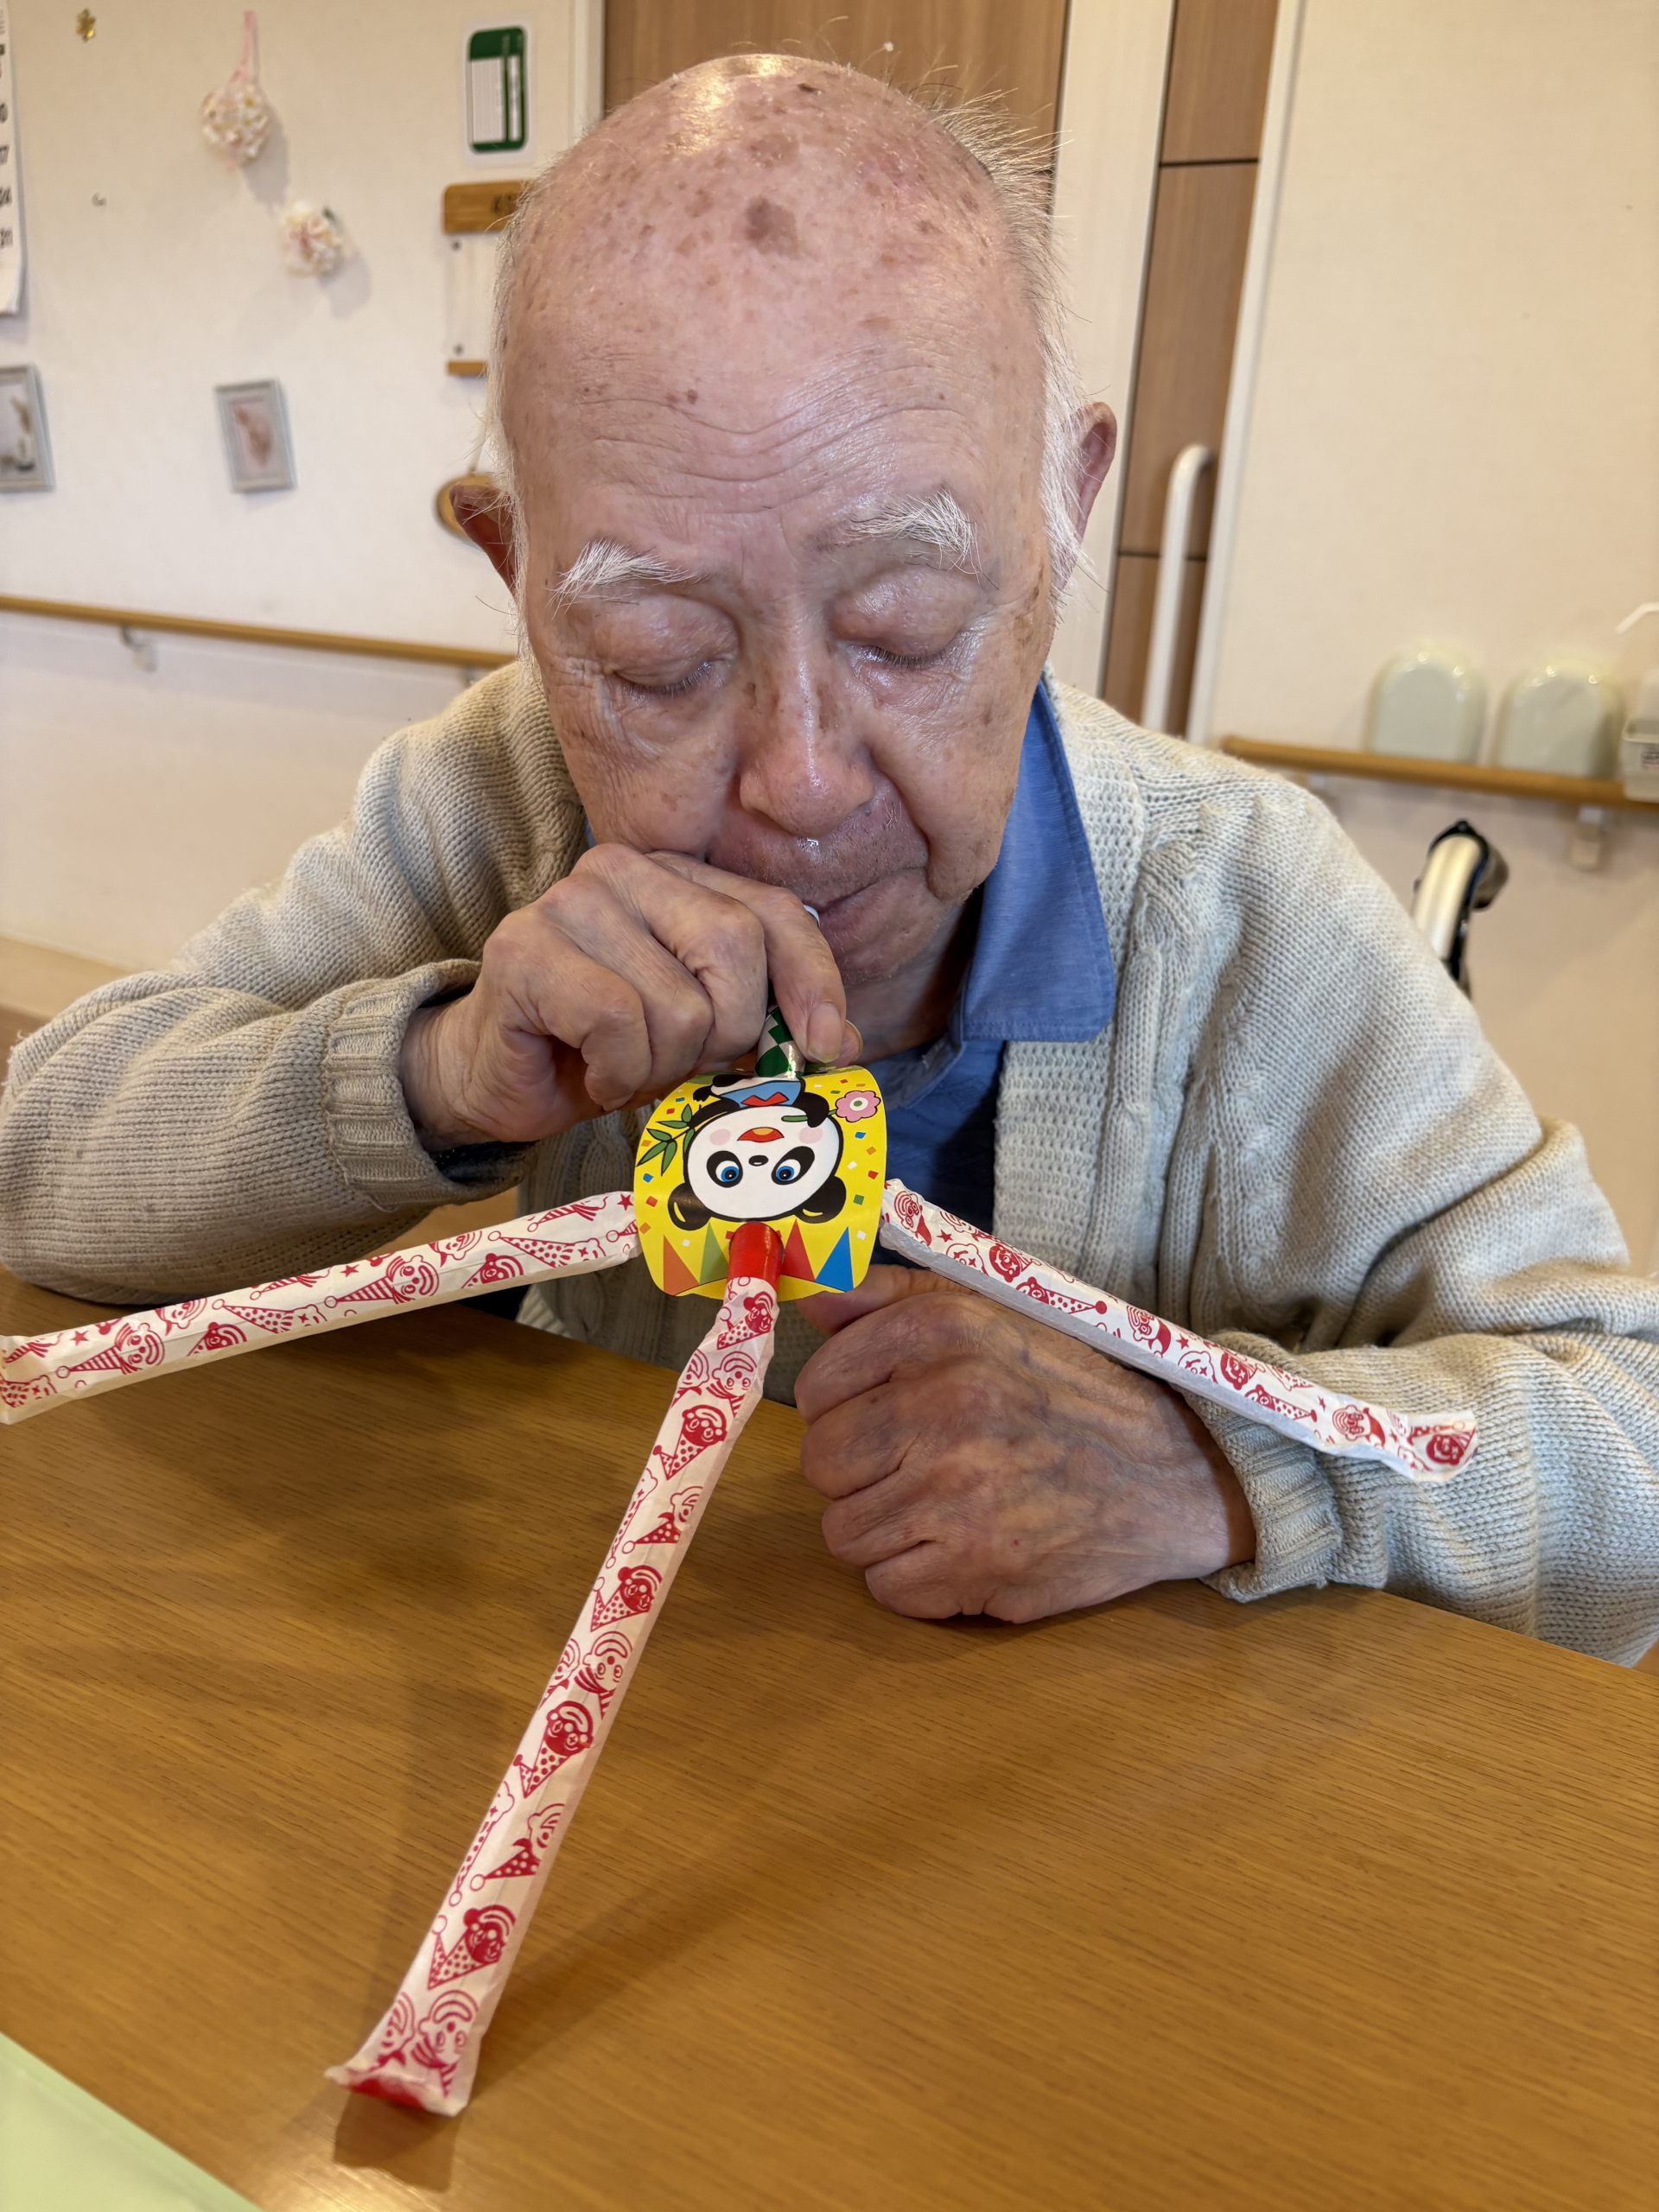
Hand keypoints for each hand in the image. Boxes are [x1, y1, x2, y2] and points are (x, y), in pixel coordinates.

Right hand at [399, 846, 859, 1146]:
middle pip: (734, 948)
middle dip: (727, 1033)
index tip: (828, 1045)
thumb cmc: (603, 1051)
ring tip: (626, 1068)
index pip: (773, 911)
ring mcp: (567, 903)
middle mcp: (620, 870)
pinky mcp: (523, 951)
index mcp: (674, 875)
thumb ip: (765, 1018)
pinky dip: (619, 1073)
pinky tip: (594, 1075)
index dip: (813, 979)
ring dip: (662, 1066)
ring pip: (678, 1003)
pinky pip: (620, 1023)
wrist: (494, 1079)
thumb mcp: (701, 1031)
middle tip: (684, 1064)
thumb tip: (841, 1040)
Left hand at [794, 1269, 1254, 1622]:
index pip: (816, 1387)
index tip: (880, 1418)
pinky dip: (918, 1580)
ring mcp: (955, 1493)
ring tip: (942, 1509)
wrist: (1177, 1473)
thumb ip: (894, 1298)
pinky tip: (963, 1549)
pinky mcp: (976, 1567)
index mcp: (939, 1334)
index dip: (839, 1409)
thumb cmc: (1075, 1392)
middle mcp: (940, 1406)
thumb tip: (811, 1304)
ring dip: (884, 1530)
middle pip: (820, 1463)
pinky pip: (887, 1588)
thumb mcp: (995, 1314)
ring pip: (844, 1533)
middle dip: (856, 1473)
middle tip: (911, 1468)